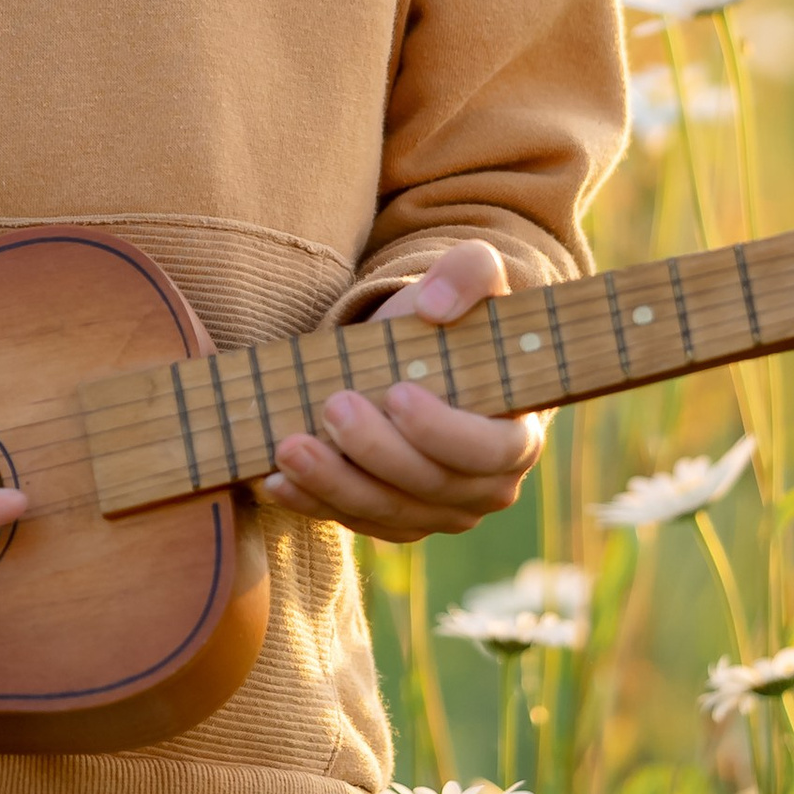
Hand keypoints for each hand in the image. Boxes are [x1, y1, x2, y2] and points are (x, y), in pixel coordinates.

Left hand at [260, 242, 542, 543]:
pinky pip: (355, 520)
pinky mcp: (396, 520)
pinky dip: (313, 503)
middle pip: (429, 486)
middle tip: (333, 405)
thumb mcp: (473, 276)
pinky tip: (276, 479)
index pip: (489, 451)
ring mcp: (439, 512)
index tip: (397, 393)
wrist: (423, 352)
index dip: (444, 431)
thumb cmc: (455, 317)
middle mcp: (485, 487)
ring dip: (333, 484)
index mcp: (517, 436)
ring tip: (289, 446)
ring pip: (386, 511)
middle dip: (374, 451)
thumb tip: (437, 307)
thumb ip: (469, 273)